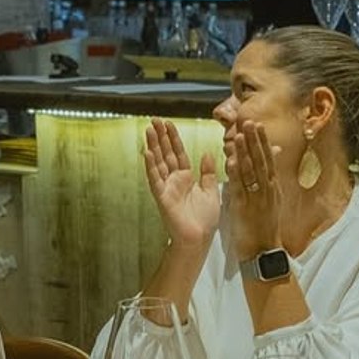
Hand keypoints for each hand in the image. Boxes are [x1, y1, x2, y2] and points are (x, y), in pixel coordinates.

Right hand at [142, 118, 220, 248]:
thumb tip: (207, 153)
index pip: (178, 153)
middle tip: (154, 120)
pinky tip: (147, 152)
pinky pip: (155, 179)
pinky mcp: (162, 197)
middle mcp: (174, 180)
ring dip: (153, 146)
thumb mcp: (211, 190)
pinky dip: (151, 166)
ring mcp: (166, 188)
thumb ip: (208, 172)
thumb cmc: (205, 219)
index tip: (168, 123)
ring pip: (158, 163)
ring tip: (148, 130)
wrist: (200, 239)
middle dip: (160, 137)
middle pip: (166, 154)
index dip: (173, 138)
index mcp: (186, 177)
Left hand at [226, 121, 282, 263]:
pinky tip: (232, 160)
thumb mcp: (270, 202)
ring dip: (246, 151)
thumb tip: (266, 168)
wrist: (264, 251)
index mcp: (273, 188)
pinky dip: (236, 173)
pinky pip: (241, 187)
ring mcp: (258, 198)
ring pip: (252, 171)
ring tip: (241, 134)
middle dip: (255, 140)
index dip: (262, 142)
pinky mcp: (246, 208)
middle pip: (262, 160)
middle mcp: (268, 190)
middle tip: (250, 121)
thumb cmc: (265, 227)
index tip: (257, 125)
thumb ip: (267, 183)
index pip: (268, 159)